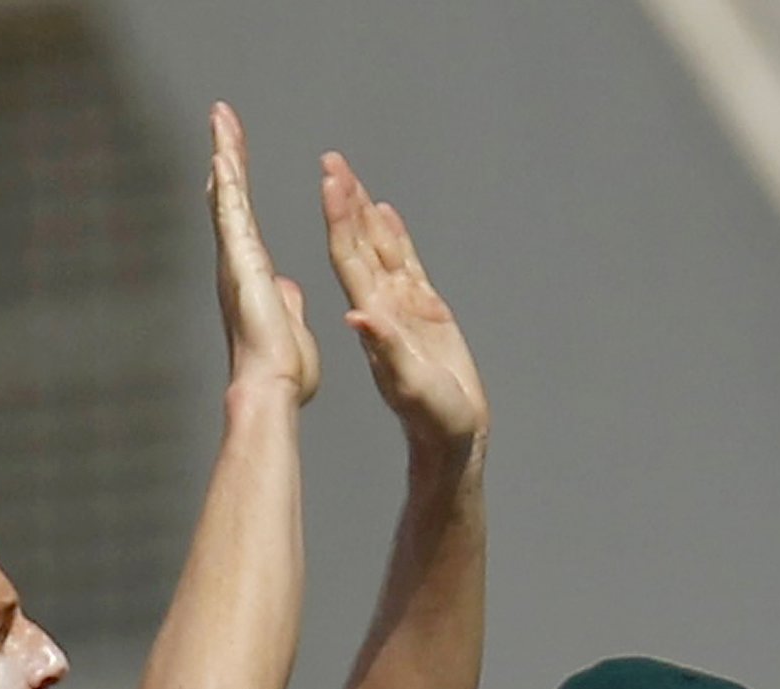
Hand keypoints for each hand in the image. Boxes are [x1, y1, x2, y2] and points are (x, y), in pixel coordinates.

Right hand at [208, 102, 319, 403]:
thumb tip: (286, 288)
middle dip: (226, 157)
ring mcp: (237, 261)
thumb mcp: (292, 327)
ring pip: (228, 197)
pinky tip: (222, 155)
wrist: (272, 387)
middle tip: (220, 120)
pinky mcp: (243, 265)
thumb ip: (287, 303)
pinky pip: (234, 216)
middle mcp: (238, 263)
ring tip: (221, 118)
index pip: (243, 221)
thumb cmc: (284, 371)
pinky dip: (228, 186)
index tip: (230, 161)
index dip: (236, 189)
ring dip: (225, 155)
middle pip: (229, 198)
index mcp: (253, 276)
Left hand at [321, 152, 488, 464]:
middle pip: (359, 244)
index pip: (349, 258)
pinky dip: (395, 236)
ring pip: (380, 248)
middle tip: (331, 160)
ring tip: (348, 174)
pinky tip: (385, 212)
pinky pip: (407, 264)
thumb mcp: (408, 384)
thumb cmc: (431, 417)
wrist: (451, 436)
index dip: (338, 219)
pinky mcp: (426, 313)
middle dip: (345, 202)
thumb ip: (386, 349)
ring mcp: (403, 308)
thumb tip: (358, 317)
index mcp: (374, 317)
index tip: (328, 182)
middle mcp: (382, 306)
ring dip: (364, 212)